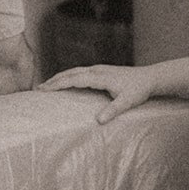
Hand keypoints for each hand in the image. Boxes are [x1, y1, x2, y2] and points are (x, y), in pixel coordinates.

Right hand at [37, 64, 154, 122]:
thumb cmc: (139, 90)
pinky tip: (65, 81)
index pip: (74, 79)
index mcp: (100, 76)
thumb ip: (113, 110)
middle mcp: (97, 70)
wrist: (150, 78)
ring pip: (74, 71)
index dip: (58, 84)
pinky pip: (80, 72)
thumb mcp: (127, 102)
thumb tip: (98, 121)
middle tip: (38, 88)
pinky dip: (69, 75)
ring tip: (47, 84)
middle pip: (70, 73)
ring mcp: (99, 69)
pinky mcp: (101, 70)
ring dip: (60, 77)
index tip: (44, 89)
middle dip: (54, 80)